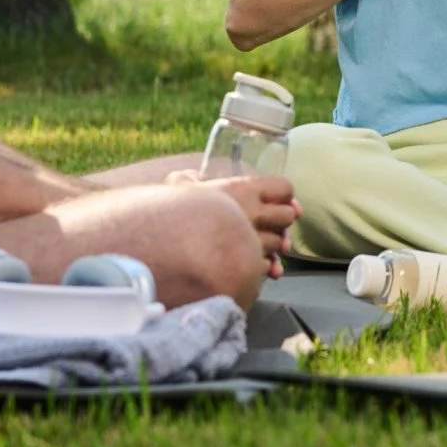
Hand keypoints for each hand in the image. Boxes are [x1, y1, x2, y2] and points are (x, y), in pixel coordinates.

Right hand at [171, 171, 300, 277]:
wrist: (159, 249)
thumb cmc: (168, 214)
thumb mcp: (177, 187)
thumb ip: (189, 179)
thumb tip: (195, 177)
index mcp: (242, 189)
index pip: (284, 187)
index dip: (284, 195)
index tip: (279, 202)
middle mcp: (253, 214)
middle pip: (287, 217)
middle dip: (281, 222)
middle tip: (269, 227)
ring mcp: (252, 242)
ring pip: (278, 245)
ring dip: (271, 247)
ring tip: (255, 247)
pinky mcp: (248, 268)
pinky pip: (266, 267)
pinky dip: (262, 268)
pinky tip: (249, 266)